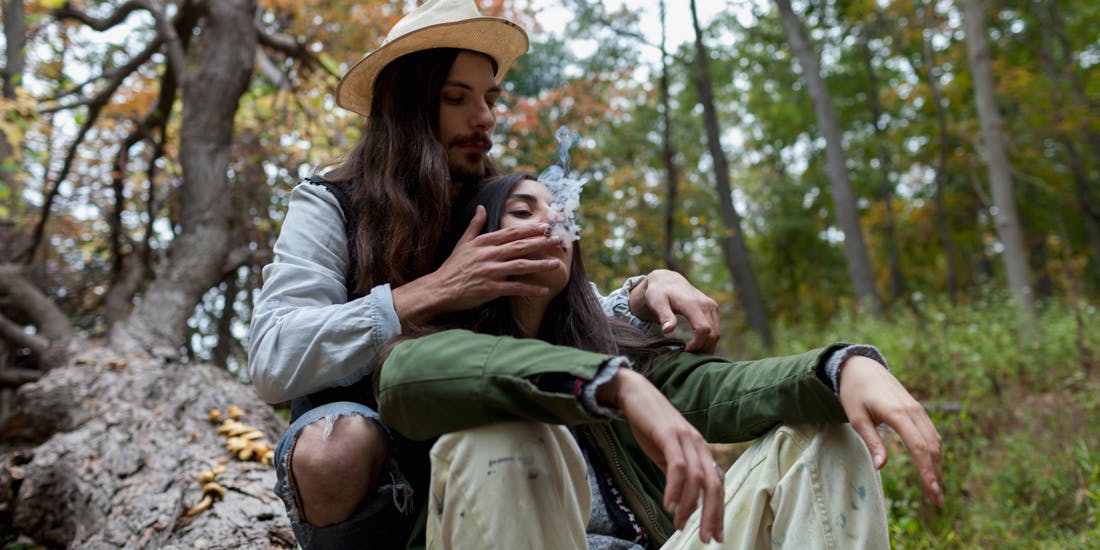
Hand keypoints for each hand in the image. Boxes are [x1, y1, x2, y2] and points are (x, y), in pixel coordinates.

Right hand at [393, 206, 562, 324]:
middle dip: (540, 243)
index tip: (546, 226)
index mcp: (484, 242)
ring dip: (539, 264)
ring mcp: (489, 271)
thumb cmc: (453, 266)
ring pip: (520, 265)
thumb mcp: (463, 243)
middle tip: (557, 240)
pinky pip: (514, 288)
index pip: (511, 233)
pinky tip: (544, 289)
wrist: (440, 288)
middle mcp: (488, 255)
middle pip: (519, 246)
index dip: (530, 229)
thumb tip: (481, 208)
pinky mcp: (490, 288)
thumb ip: (475, 225)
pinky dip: (530, 289)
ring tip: (556, 263)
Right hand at [597, 368, 724, 543]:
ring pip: (697, 479)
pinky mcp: (670, 434)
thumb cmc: (651, 424)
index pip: (717, 485)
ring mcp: (686, 438)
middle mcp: (699, 445)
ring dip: (689, 506)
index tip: (716, 535)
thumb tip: (682, 499)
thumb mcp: (667, 453)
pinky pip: (677, 466)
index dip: (718, 512)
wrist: (636, 393)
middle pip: (713, 485)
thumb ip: (677, 473)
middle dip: (712, 515)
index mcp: (701, 451)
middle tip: (707, 538)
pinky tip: (668, 504)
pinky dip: (675, 488)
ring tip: (680, 524)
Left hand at [628, 269, 719, 352]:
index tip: (684, 351)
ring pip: (716, 333)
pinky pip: (716, 329)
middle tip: (688, 356)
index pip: (703, 330)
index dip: (696, 344)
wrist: (667, 281)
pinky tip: (697, 345)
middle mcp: (706, 304)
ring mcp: (712, 306)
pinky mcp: (713, 308)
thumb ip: (664, 316)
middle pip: (712, 334)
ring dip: (707, 346)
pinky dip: (709, 340)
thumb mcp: (656, 303)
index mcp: (693, 304)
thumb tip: (668, 330)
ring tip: (691, 353)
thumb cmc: (659, 293)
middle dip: (702, 348)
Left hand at [837, 355, 944, 506]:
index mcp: (897, 413)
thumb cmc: (854, 393)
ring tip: (936, 489)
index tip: (932, 491)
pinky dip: (935, 452)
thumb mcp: (857, 418)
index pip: (918, 446)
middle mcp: (913, 411)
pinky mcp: (917, 410)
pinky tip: (933, 467)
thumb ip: (871, 441)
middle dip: (936, 475)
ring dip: (938, 465)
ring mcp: (918, 409)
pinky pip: (931, 433)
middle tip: (937, 501)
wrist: (861, 367)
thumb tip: (881, 467)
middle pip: (931, 447)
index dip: (927, 470)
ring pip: (935, 441)